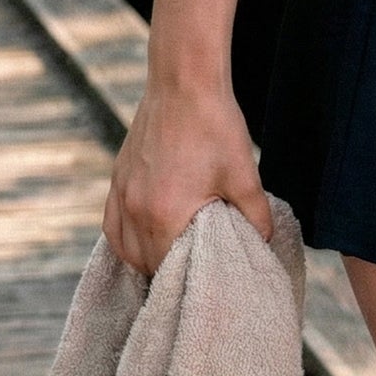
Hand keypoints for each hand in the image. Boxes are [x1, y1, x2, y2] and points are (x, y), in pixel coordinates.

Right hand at [101, 77, 273, 274]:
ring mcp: (122, 192)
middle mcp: (136, 207)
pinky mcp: (118, 176)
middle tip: (189, 283)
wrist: (183, 82)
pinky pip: (112, 223)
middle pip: (143, 264)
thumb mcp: (245, 178)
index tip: (198, 293)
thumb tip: (264, 246)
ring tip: (167, 268)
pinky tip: (142, 243)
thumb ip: (257, 219)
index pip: (166, 270)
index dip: (181, 286)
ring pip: (123, 247)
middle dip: (164, 277)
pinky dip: (125, 239)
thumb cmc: (216, 128)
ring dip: (143, 261)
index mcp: (165, 214)